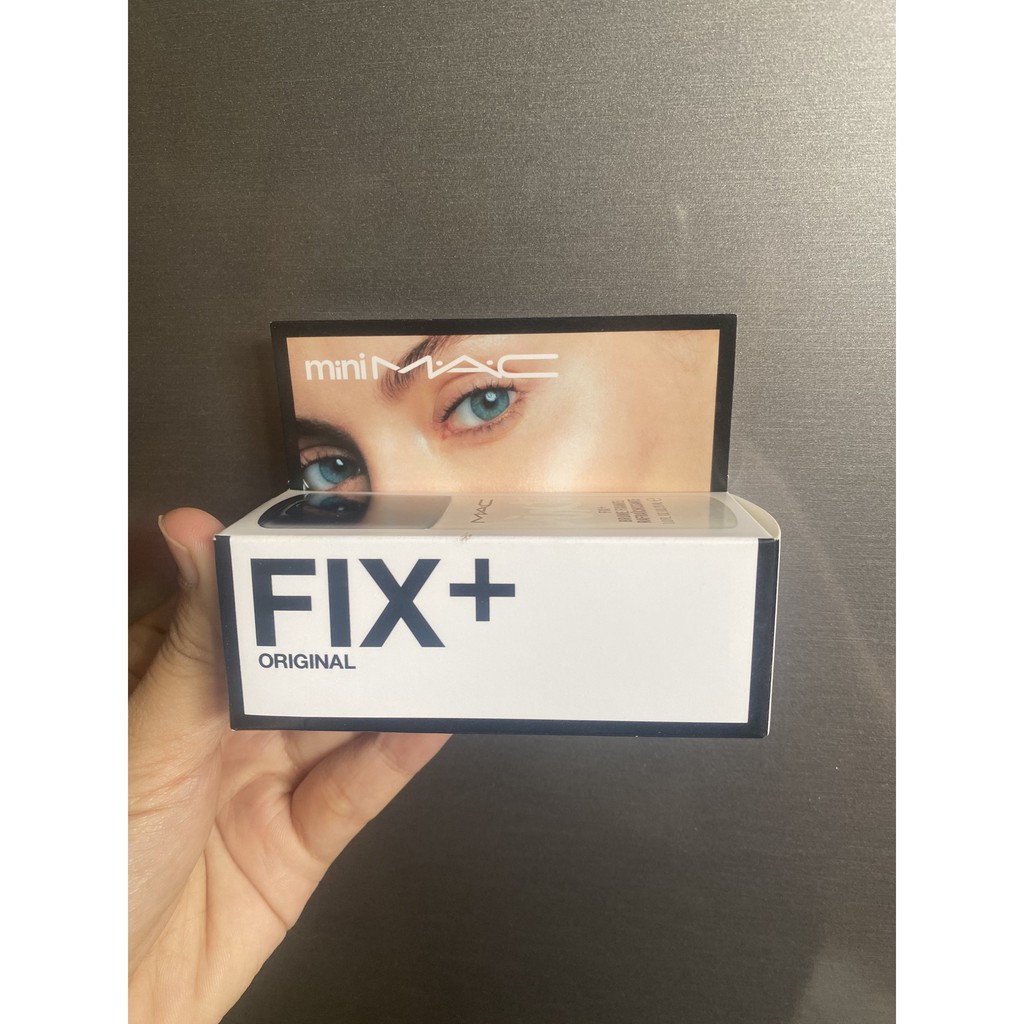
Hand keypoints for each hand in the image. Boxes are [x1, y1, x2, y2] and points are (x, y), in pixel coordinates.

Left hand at [128, 508, 447, 1023]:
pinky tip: (425, 721)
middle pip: (300, 666)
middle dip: (352, 633)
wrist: (102, 1006)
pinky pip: (358, 791)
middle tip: (404, 592)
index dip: (284, 578)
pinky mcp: (300, 842)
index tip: (333, 542)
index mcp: (163, 692)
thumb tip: (194, 538)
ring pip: (339, 723)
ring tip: (431, 648)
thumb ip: (193, 647)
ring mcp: (262, 785)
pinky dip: (396, 757)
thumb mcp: (143, 743)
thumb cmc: (80, 877)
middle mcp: (216, 733)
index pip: (236, 613)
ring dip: (387, 689)